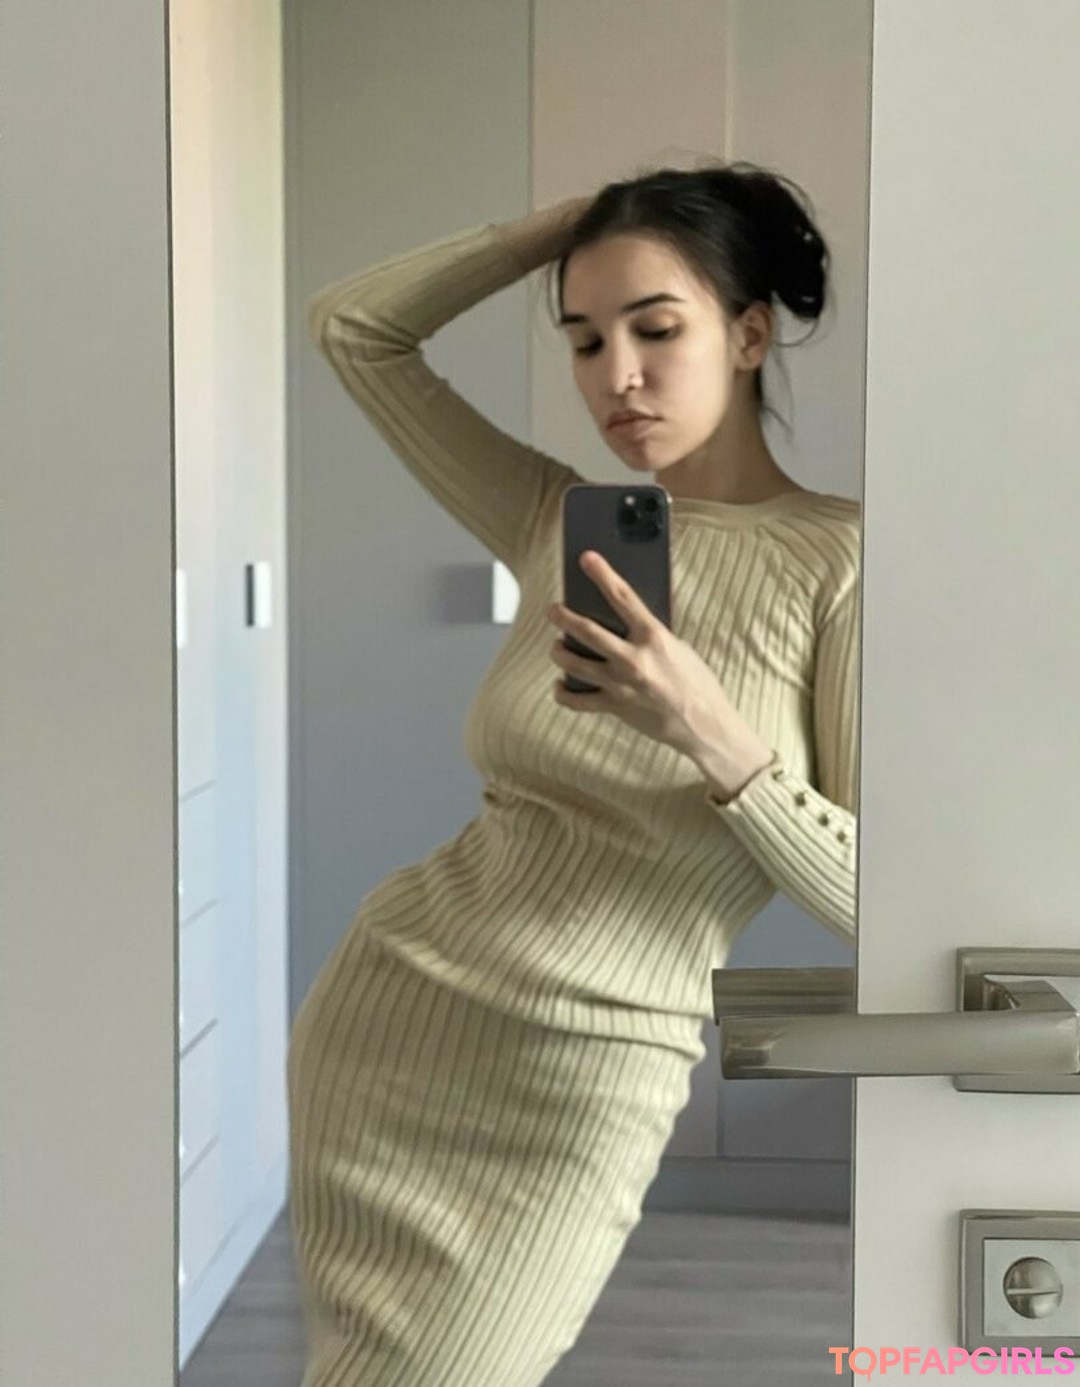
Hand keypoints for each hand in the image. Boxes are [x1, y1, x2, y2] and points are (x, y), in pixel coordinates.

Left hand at [546, 551, 774, 793]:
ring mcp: (621, 685)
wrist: (704, 724)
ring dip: (559, 653)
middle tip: (553, 610)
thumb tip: (625, 623)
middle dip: (564, 617)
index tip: (587, 558)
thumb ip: (650, 636)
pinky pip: (577, 701)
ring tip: (556, 647)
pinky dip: (563, 693)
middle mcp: (633, 659)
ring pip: (574, 664)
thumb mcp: (678, 648)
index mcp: (653, 637)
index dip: (602, 574)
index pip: (623, 597)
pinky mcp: (615, 707)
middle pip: (587, 631)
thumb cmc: (697, 684)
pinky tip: (559, 685)